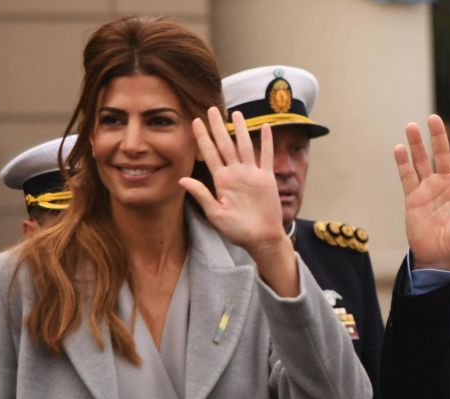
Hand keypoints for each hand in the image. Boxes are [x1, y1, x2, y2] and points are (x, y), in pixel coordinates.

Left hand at [181, 107, 286, 252]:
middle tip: (211, 108)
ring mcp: (252, 174)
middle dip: (218, 127)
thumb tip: (182, 179)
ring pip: (244, 146)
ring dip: (241, 130)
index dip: (202, 137)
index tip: (195, 122)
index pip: (209, 154)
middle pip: (225, 144)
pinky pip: (266, 156)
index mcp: (221, 180)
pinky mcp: (266, 178)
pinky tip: (265, 127)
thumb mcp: (215, 214)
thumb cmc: (237, 230)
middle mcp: (235, 174)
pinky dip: (266, 142)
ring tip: (236, 113)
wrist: (261, 238)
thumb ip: (201, 194)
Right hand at [394, 115, 449, 269]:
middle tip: (433, 118)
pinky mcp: (413, 198)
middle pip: (442, 153)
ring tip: (412, 126)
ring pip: (422, 160)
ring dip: (417, 144)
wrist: (441, 258)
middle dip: (438, 135)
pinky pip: (407, 176)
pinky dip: (403, 163)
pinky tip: (399, 149)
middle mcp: (446, 182)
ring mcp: (429, 189)